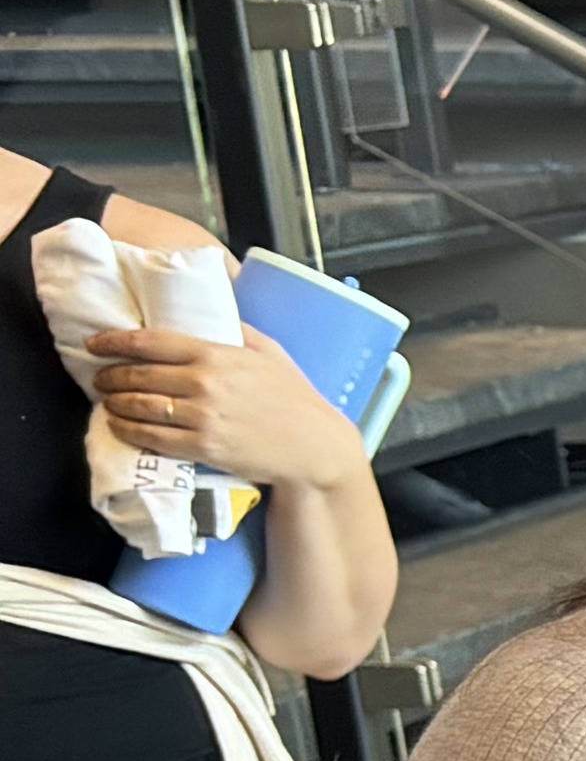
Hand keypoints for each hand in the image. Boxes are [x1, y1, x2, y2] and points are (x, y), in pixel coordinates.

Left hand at [90, 320, 368, 492]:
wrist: (314, 446)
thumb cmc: (295, 398)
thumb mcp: (270, 353)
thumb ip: (236, 331)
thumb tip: (211, 313)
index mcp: (216, 354)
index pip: (149, 342)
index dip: (113, 341)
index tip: (96, 344)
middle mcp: (203, 383)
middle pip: (136, 375)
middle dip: (109, 376)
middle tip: (101, 378)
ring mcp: (201, 417)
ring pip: (137, 407)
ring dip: (114, 404)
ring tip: (108, 403)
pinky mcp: (202, 447)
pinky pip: (150, 437)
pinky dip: (128, 430)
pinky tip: (121, 426)